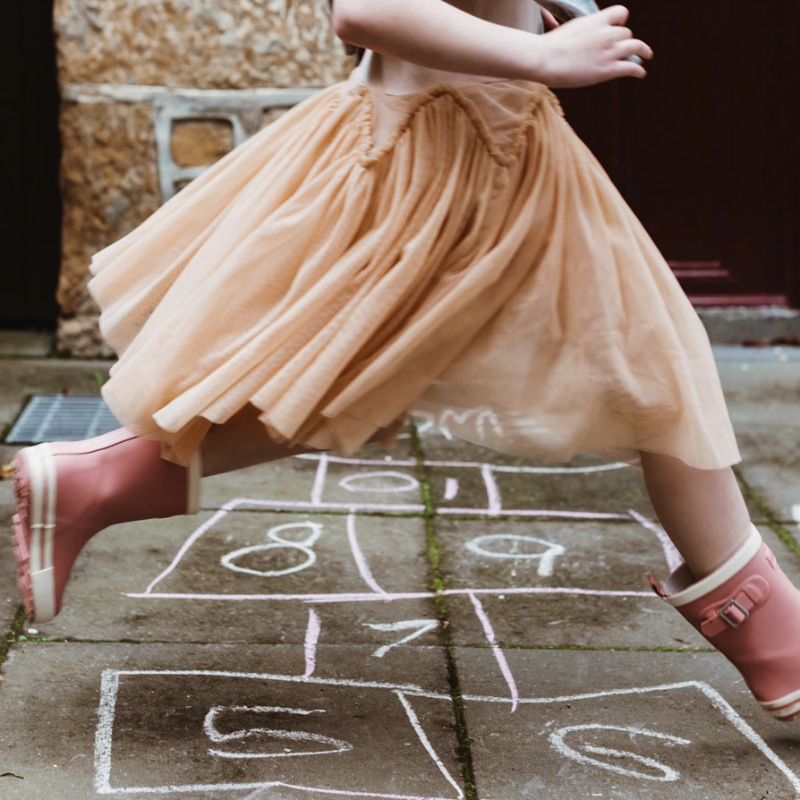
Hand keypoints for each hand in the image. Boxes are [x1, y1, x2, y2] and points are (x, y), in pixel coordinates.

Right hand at [535, 5, 652, 87]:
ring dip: (643, 51)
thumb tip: (585, 36)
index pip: (621, 13)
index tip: (619, 27)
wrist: (545, 59)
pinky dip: (639, 70)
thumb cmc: (551, 47)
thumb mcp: (571, 28)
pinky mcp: (608, 70)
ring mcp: (609, 51)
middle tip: (624, 49)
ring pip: (635, 46)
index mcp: (597, 20)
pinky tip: (641, 73)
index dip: (621, 21)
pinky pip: (632, 67)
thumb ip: (585, 30)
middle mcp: (607, 33)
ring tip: (646, 56)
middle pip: (626, 33)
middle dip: (625, 40)